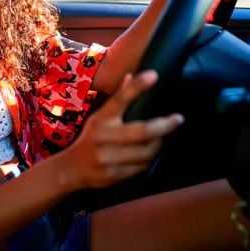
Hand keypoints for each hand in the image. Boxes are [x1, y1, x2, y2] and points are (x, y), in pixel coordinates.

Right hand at [60, 70, 182, 190]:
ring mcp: (108, 157)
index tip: (154, 75)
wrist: (71, 169)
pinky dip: (148, 160)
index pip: (121, 99)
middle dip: (164, 125)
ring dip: (158, 145)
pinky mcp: (113, 175)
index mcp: (102, 118)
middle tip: (178, 119)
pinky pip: (140, 167)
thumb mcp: (100, 117)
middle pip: (142, 131)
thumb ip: (117, 99)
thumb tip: (130, 75)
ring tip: (161, 139)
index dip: (137, 86)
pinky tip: (149, 155)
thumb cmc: (91, 138)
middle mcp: (104, 136)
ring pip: (145, 151)